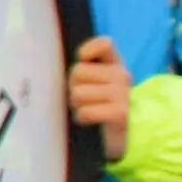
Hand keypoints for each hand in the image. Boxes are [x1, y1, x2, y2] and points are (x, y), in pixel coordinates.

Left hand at [66, 35, 131, 161]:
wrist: (120, 137)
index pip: (104, 44)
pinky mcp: (120, 113)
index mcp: (115, 64)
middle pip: (78, 71)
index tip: (82, 60)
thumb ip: (83, 70)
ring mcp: (123, 94)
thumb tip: (57, 60)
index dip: (88, 50)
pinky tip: (89, 120)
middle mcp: (122, 76)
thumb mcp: (93, 83)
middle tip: (83, 100)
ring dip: (77, 105)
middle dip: (74, 87)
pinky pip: (86, 111)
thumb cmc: (99, 107)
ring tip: (87, 110)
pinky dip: (82, 118)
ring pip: (78, 93)